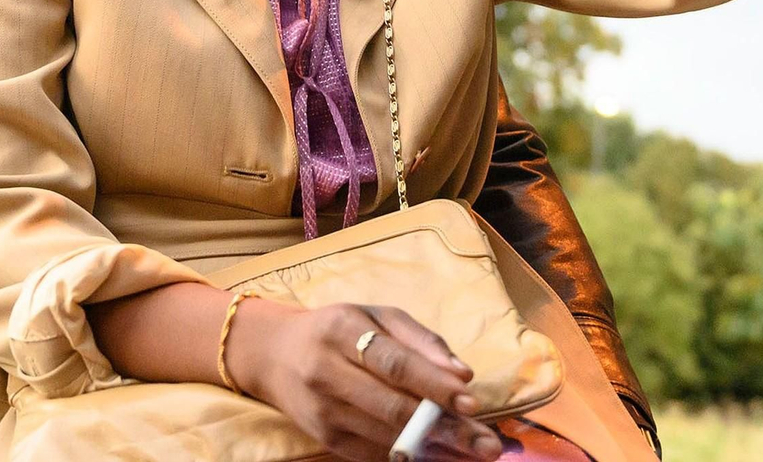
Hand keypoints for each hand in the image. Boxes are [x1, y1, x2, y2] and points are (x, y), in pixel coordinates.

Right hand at [230, 300, 503, 461]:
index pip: (394, 364)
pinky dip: (410, 460)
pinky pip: (373, 454)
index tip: (472, 401)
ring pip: (386, 437)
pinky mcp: (324, 438)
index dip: (434, 385)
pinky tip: (441, 459)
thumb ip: (421, 340)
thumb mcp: (376, 316)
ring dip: (436, 451)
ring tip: (475, 455)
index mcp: (341, 330)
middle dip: (446, 428)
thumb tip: (462, 374)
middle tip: (487, 443)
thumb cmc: (338, 329)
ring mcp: (322, 411)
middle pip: (393, 407)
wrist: (275, 354)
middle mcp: (327, 372)